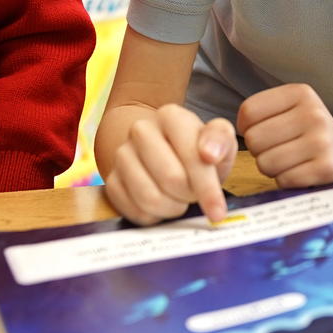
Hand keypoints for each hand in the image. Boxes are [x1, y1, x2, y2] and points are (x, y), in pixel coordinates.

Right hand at [103, 105, 234, 225]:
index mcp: (171, 116)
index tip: (218, 212)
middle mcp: (141, 131)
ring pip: (149, 199)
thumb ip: (220, 140)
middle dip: (190, 195)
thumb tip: (209, 154)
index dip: (208, 189)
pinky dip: (154, 216)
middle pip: (171, 180)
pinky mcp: (112, 180)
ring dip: (172, 208)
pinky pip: (134, 211)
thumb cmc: (196, 147)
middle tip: (194, 194)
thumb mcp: (219, 139)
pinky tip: (163, 205)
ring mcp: (122, 155)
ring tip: (180, 199)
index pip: (192, 158)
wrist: (162, 148)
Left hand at [239, 84, 332, 187]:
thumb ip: (259, 113)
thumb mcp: (290, 108)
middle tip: (278, 149)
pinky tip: (300, 171)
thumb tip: (222, 137)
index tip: (263, 131)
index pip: (248, 112)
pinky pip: (283, 179)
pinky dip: (285, 180)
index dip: (247, 128)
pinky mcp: (326, 168)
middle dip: (259, 150)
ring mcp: (322, 141)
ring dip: (271, 168)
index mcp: (300, 93)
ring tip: (289, 160)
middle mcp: (313, 113)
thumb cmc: (307, 132)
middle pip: (254, 139)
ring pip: (265, 162)